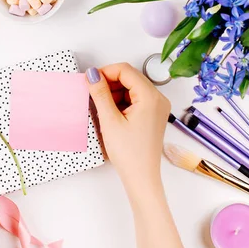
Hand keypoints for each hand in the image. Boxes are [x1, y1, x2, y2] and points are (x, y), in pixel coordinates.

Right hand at [86, 63, 170, 195]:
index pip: (126, 70)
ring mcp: (157, 107)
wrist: (141, 177)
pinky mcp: (153, 115)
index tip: (91, 80)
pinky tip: (111, 113)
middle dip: (110, 83)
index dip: (106, 72)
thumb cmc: (130, 154)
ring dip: (115, 93)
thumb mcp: (110, 120)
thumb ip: (100, 93)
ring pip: (132, 88)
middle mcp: (158, 99)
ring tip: (101, 108)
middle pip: (130, 78)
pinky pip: (136, 99)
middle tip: (93, 94)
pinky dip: (122, 102)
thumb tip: (92, 74)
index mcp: (150, 97)